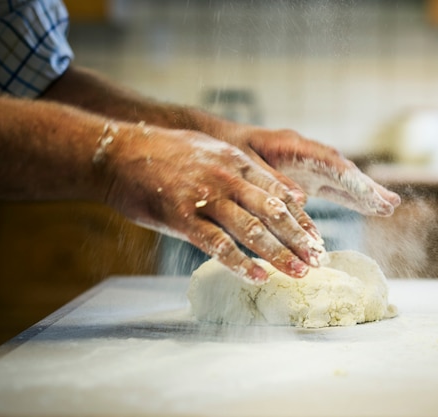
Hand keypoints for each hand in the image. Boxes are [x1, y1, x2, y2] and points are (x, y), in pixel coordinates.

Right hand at [104, 125, 324, 280]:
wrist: (119, 151)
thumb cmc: (167, 154)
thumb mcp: (212, 151)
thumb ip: (244, 171)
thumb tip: (275, 193)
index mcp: (236, 161)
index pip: (278, 193)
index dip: (301, 219)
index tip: (317, 239)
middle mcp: (226, 177)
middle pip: (272, 212)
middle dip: (298, 238)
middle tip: (318, 260)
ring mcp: (205, 196)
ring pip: (251, 229)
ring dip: (278, 253)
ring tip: (298, 272)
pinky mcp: (182, 216)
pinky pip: (217, 244)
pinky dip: (240, 263)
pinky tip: (258, 277)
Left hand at [217, 125, 400, 215]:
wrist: (216, 140)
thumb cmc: (225, 148)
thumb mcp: (243, 163)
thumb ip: (271, 179)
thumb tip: (301, 199)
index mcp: (291, 145)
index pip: (328, 162)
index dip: (350, 179)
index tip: (370, 194)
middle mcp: (305, 152)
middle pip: (342, 170)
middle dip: (366, 187)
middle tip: (391, 203)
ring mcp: (307, 165)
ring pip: (342, 179)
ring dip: (364, 193)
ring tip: (389, 207)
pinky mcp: (305, 176)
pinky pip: (332, 187)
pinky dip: (350, 198)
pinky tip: (368, 207)